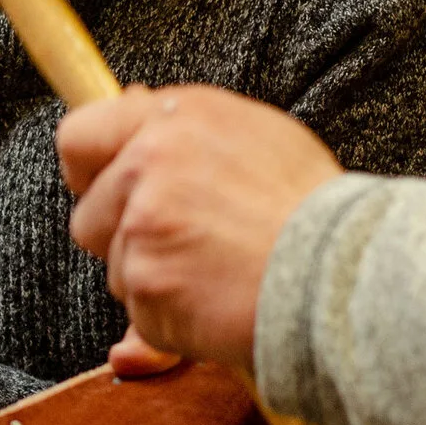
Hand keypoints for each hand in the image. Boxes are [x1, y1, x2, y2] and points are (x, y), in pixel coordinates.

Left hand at [61, 86, 342, 371]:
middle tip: (185, 249)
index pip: (80, 134)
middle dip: (124, 241)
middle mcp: (150, 161)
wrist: (345, 274)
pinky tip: (221, 304)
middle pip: (89, 217)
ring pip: (117, 271)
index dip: (87, 172)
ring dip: (155, 283)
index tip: (100, 191)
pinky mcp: (146, 281)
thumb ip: (185, 127)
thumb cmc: (314, 211)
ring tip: (221, 275)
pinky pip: (139, 315)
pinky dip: (172, 322)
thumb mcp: (258, 136)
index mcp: (176, 117)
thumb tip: (127, 101)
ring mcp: (143, 223)